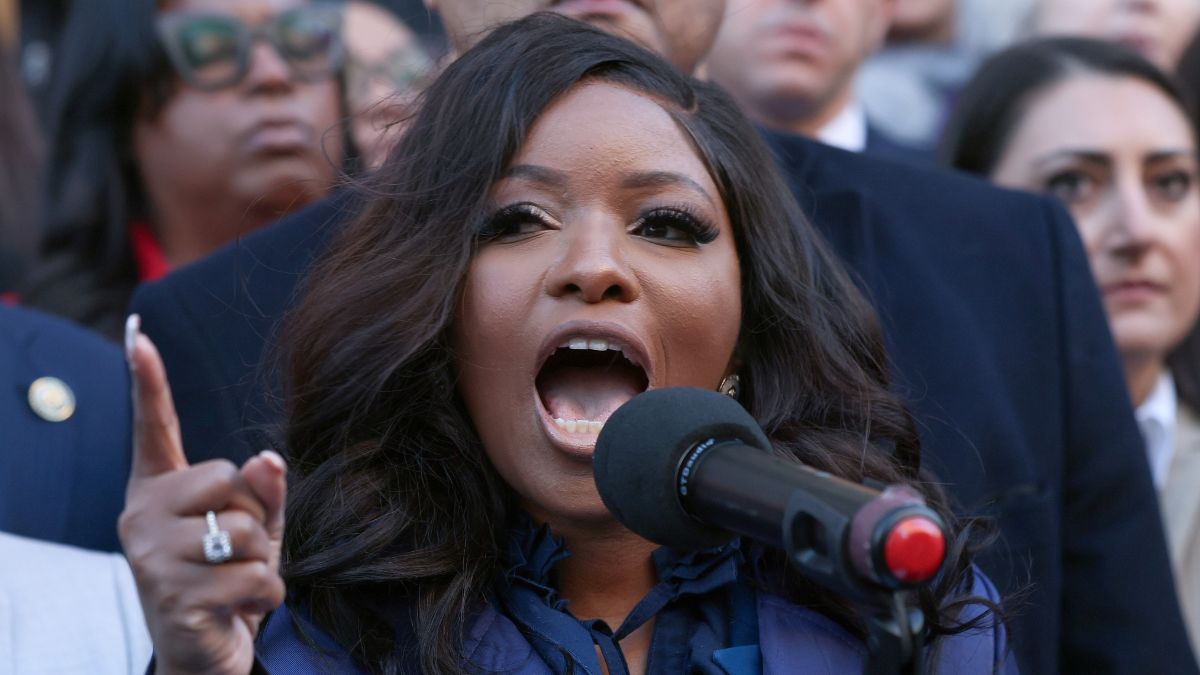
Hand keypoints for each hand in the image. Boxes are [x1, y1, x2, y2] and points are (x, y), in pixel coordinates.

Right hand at [118, 314, 286, 674]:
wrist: (207, 653)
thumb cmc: (229, 580)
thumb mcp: (255, 528)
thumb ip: (262, 491)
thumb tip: (268, 459)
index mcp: (158, 491)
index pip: (154, 429)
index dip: (148, 381)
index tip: (138, 333)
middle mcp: (141, 516)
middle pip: (229, 478)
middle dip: (253, 516)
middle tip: (234, 553)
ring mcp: (151, 558)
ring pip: (245, 530)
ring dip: (262, 562)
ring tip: (236, 584)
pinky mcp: (174, 596)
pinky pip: (255, 575)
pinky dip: (267, 594)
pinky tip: (241, 609)